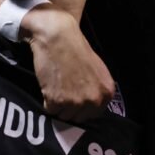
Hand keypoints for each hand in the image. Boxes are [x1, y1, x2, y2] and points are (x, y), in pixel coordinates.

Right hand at [20, 6, 115, 122]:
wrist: (58, 37)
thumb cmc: (76, 49)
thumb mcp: (98, 69)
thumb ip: (97, 88)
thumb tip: (92, 104)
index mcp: (106, 93)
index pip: (94, 113)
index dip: (83, 106)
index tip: (75, 97)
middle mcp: (94, 100)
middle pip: (79, 117)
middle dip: (70, 107)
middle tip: (63, 90)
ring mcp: (75, 102)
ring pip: (64, 116)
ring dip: (58, 105)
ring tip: (57, 86)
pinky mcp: (57, 101)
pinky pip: (50, 110)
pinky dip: (47, 100)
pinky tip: (50, 85)